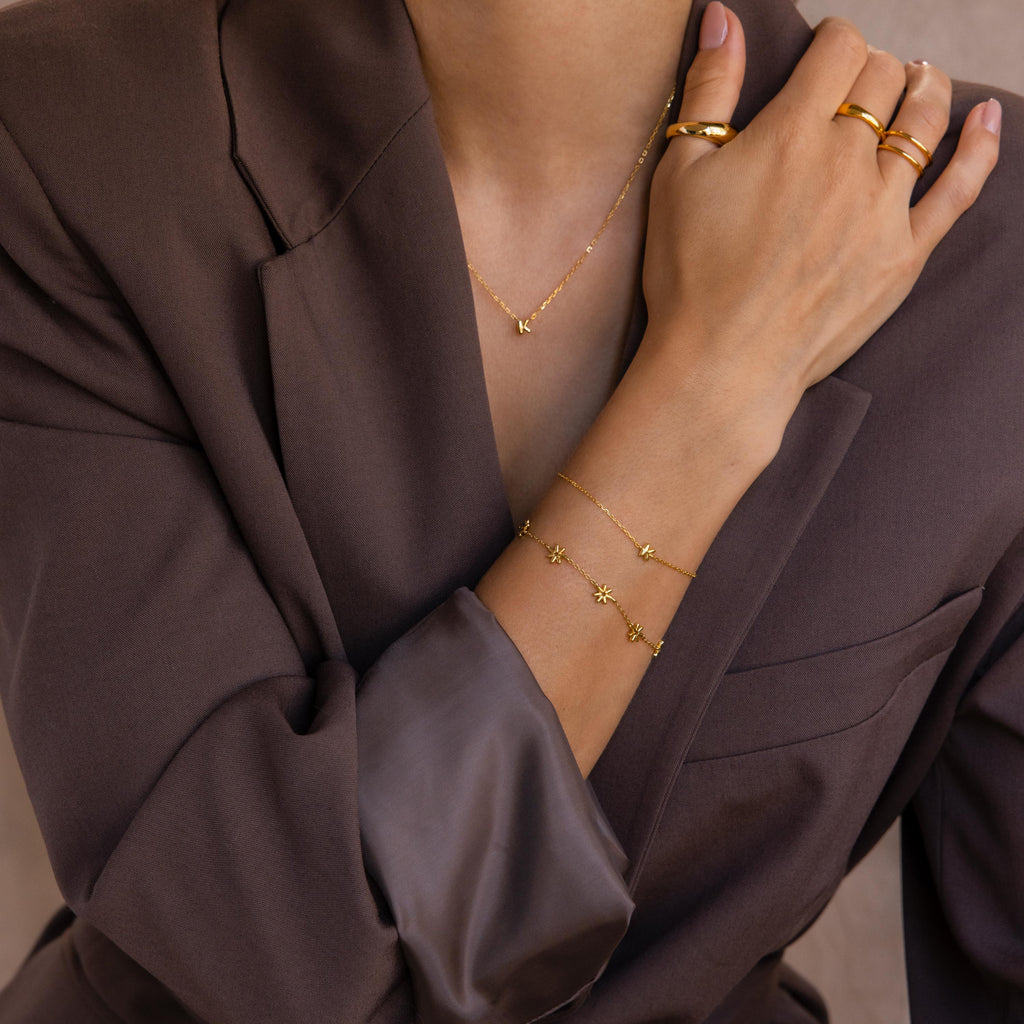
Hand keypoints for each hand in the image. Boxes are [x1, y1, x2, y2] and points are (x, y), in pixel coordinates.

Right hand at [641, 2, 1000, 416]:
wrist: (723, 362)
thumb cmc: (690, 273)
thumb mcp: (679, 174)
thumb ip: (709, 89)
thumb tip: (724, 15)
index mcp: (792, 131)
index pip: (839, 50)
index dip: (832, 41)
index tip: (821, 55)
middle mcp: (848, 159)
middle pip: (883, 79)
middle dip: (870, 69)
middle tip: (854, 84)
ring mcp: (883, 208)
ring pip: (924, 121)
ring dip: (924, 89)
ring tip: (918, 79)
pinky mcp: (903, 256)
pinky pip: (958, 191)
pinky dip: (979, 149)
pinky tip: (987, 120)